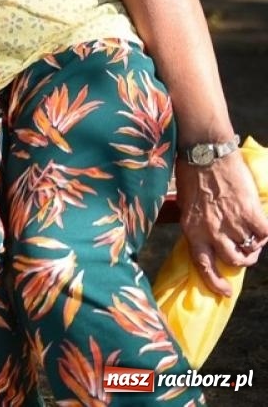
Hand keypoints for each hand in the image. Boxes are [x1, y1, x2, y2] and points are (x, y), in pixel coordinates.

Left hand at [177, 154, 267, 294]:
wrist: (205, 153)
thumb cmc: (191, 175)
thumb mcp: (186, 205)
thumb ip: (197, 224)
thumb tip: (208, 238)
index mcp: (192, 230)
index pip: (203, 265)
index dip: (215, 282)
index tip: (225, 292)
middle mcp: (211, 231)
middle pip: (233, 260)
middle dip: (242, 260)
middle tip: (246, 253)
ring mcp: (232, 223)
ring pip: (250, 249)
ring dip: (255, 247)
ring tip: (254, 238)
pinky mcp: (249, 212)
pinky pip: (265, 234)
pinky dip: (266, 234)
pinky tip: (263, 226)